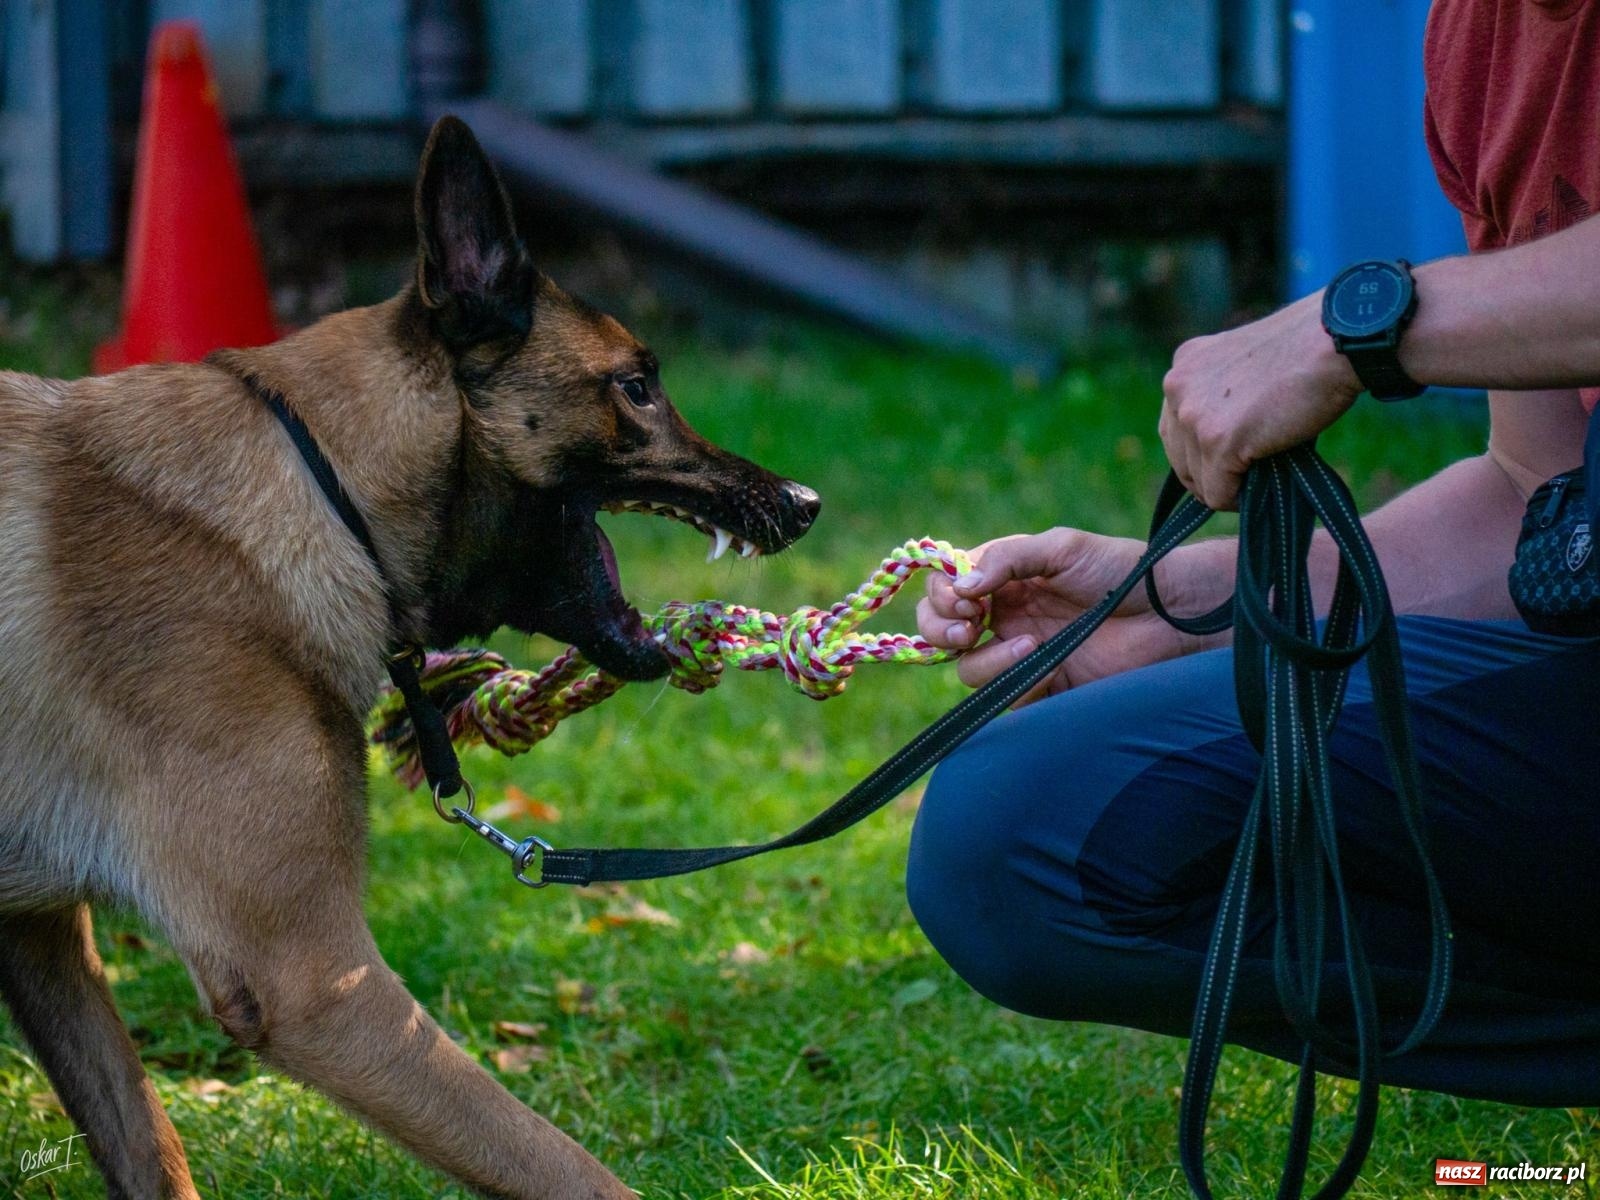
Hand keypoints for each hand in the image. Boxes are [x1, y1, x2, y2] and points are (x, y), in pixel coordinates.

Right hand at [917, 528, 1232, 702]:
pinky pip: (1005, 699)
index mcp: (1002, 579)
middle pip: (940, 633)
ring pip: (968, 670)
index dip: (941, 596)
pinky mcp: (1040, 688)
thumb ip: (1006, 559)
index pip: (945, 590)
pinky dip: (1018, 684)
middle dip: (940, 631)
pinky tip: (1051, 666)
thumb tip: (959, 586)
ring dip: (988, 660)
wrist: (1169, 615)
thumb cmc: (1120, 570)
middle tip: (966, 629)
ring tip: (1030, 646)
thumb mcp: (1060, 548)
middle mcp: (1003, 617)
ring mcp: (1019, 655)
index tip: (964, 600)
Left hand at [1160, 290, 1362, 508]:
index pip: (1175, 427)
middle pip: (1179, 457)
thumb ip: (1221, 393)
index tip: (1232, 459)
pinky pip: (1217, 493)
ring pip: (1197, 479)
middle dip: (1209, 475)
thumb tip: (1218, 444)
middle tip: (1245, 478)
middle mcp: (1178, 386)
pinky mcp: (1217, 441)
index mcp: (1184, 363)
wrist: (1336, 340)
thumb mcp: (1245, 363)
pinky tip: (1260, 490)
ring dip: (1228, 487)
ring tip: (1260, 478)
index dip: (1201, 452)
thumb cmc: (1308, 350)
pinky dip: (1238, 500)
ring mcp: (1193, 415)